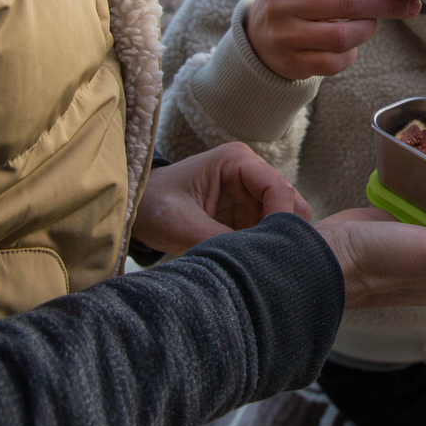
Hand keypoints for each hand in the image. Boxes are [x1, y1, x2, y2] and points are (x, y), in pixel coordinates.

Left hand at [132, 143, 312, 254]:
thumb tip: (250, 260)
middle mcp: (251, 174)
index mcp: (237, 161)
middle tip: (267, 261)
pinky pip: (267, 234)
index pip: (279, 187)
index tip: (274, 250)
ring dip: (272, 243)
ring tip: (255, 265)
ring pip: (283, 221)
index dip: (282, 218)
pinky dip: (262, 249)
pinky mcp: (247, 215)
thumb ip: (216, 237)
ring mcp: (251, 195)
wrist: (135, 210)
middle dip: (282, 232)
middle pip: (290, 204)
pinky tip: (249, 264)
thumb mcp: (179, 222)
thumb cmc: (153, 205)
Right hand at [246, 0, 422, 79]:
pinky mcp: (291, 63)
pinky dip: (351, 54)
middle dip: (388, 3)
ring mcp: (284, 34)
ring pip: (344, 36)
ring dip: (367, 29)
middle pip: (350, 2)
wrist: (257, 36)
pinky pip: (336, 62)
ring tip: (368, 23)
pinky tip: (348, 45)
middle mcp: (283, 0)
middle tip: (411, 4)